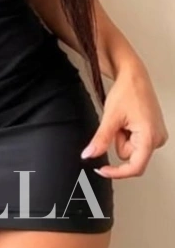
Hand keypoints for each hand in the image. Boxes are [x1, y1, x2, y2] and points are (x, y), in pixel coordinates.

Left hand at [81, 63, 168, 177]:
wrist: (134, 75)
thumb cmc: (127, 91)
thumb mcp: (110, 117)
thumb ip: (100, 139)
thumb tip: (89, 155)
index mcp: (150, 137)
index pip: (135, 167)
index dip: (117, 172)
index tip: (102, 170)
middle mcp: (158, 139)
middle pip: (129, 156)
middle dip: (118, 141)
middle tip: (117, 122)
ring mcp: (157, 136)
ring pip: (131, 148)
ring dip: (122, 136)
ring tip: (124, 118)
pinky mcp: (154, 132)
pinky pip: (136, 141)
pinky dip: (127, 133)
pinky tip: (128, 119)